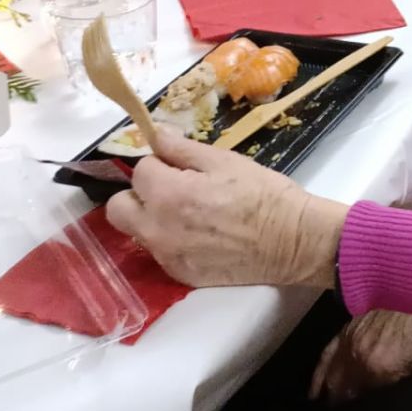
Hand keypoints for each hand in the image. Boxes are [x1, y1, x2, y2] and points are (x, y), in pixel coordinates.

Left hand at [106, 127, 348, 288]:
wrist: (293, 242)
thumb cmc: (264, 195)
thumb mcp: (225, 161)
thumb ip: (182, 148)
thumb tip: (155, 135)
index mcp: (168, 194)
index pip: (139, 170)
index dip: (159, 163)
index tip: (179, 166)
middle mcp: (158, 229)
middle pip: (118, 207)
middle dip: (138, 194)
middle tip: (168, 190)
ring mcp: (167, 256)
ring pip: (137, 232)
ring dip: (152, 218)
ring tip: (188, 214)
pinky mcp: (180, 275)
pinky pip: (160, 253)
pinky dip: (171, 241)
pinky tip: (201, 235)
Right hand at [309, 310, 411, 402]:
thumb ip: (410, 385)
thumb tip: (397, 399)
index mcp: (377, 368)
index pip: (357, 401)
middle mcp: (358, 353)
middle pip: (338, 385)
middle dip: (335, 403)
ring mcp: (352, 334)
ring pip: (329, 366)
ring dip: (325, 385)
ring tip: (319, 401)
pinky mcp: (354, 320)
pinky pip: (330, 346)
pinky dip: (323, 362)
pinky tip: (322, 370)